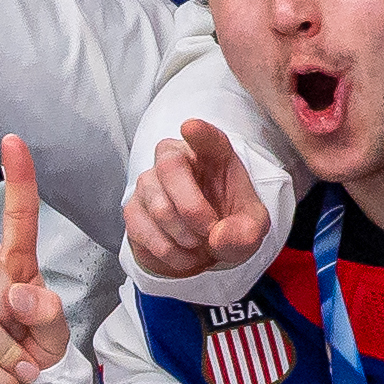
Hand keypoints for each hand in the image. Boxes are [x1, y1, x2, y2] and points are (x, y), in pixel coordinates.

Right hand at [0, 138, 71, 383]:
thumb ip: (46, 312)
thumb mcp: (54, 334)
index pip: (17, 219)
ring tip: (19, 371)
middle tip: (28, 349)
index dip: (19, 180)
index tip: (13, 140)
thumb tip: (17, 296)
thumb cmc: (30, 351)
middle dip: (18, 322)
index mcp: (12, 267)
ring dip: (11, 358)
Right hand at [127, 119, 271, 284]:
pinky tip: (183, 255)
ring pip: (157, 205)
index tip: (190, 128)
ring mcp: (150, 182)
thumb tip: (218, 236)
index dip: (199, 133)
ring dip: (182, 235)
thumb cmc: (229, 225)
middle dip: (191, 207)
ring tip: (198, 246)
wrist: (203, 248)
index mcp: (213, 155)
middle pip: (170, 167)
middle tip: (209, 231)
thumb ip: (246, 232)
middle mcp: (177, 160)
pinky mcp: (133, 209)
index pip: (206, 137)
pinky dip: (166, 250)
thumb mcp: (251, 230)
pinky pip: (142, 229)